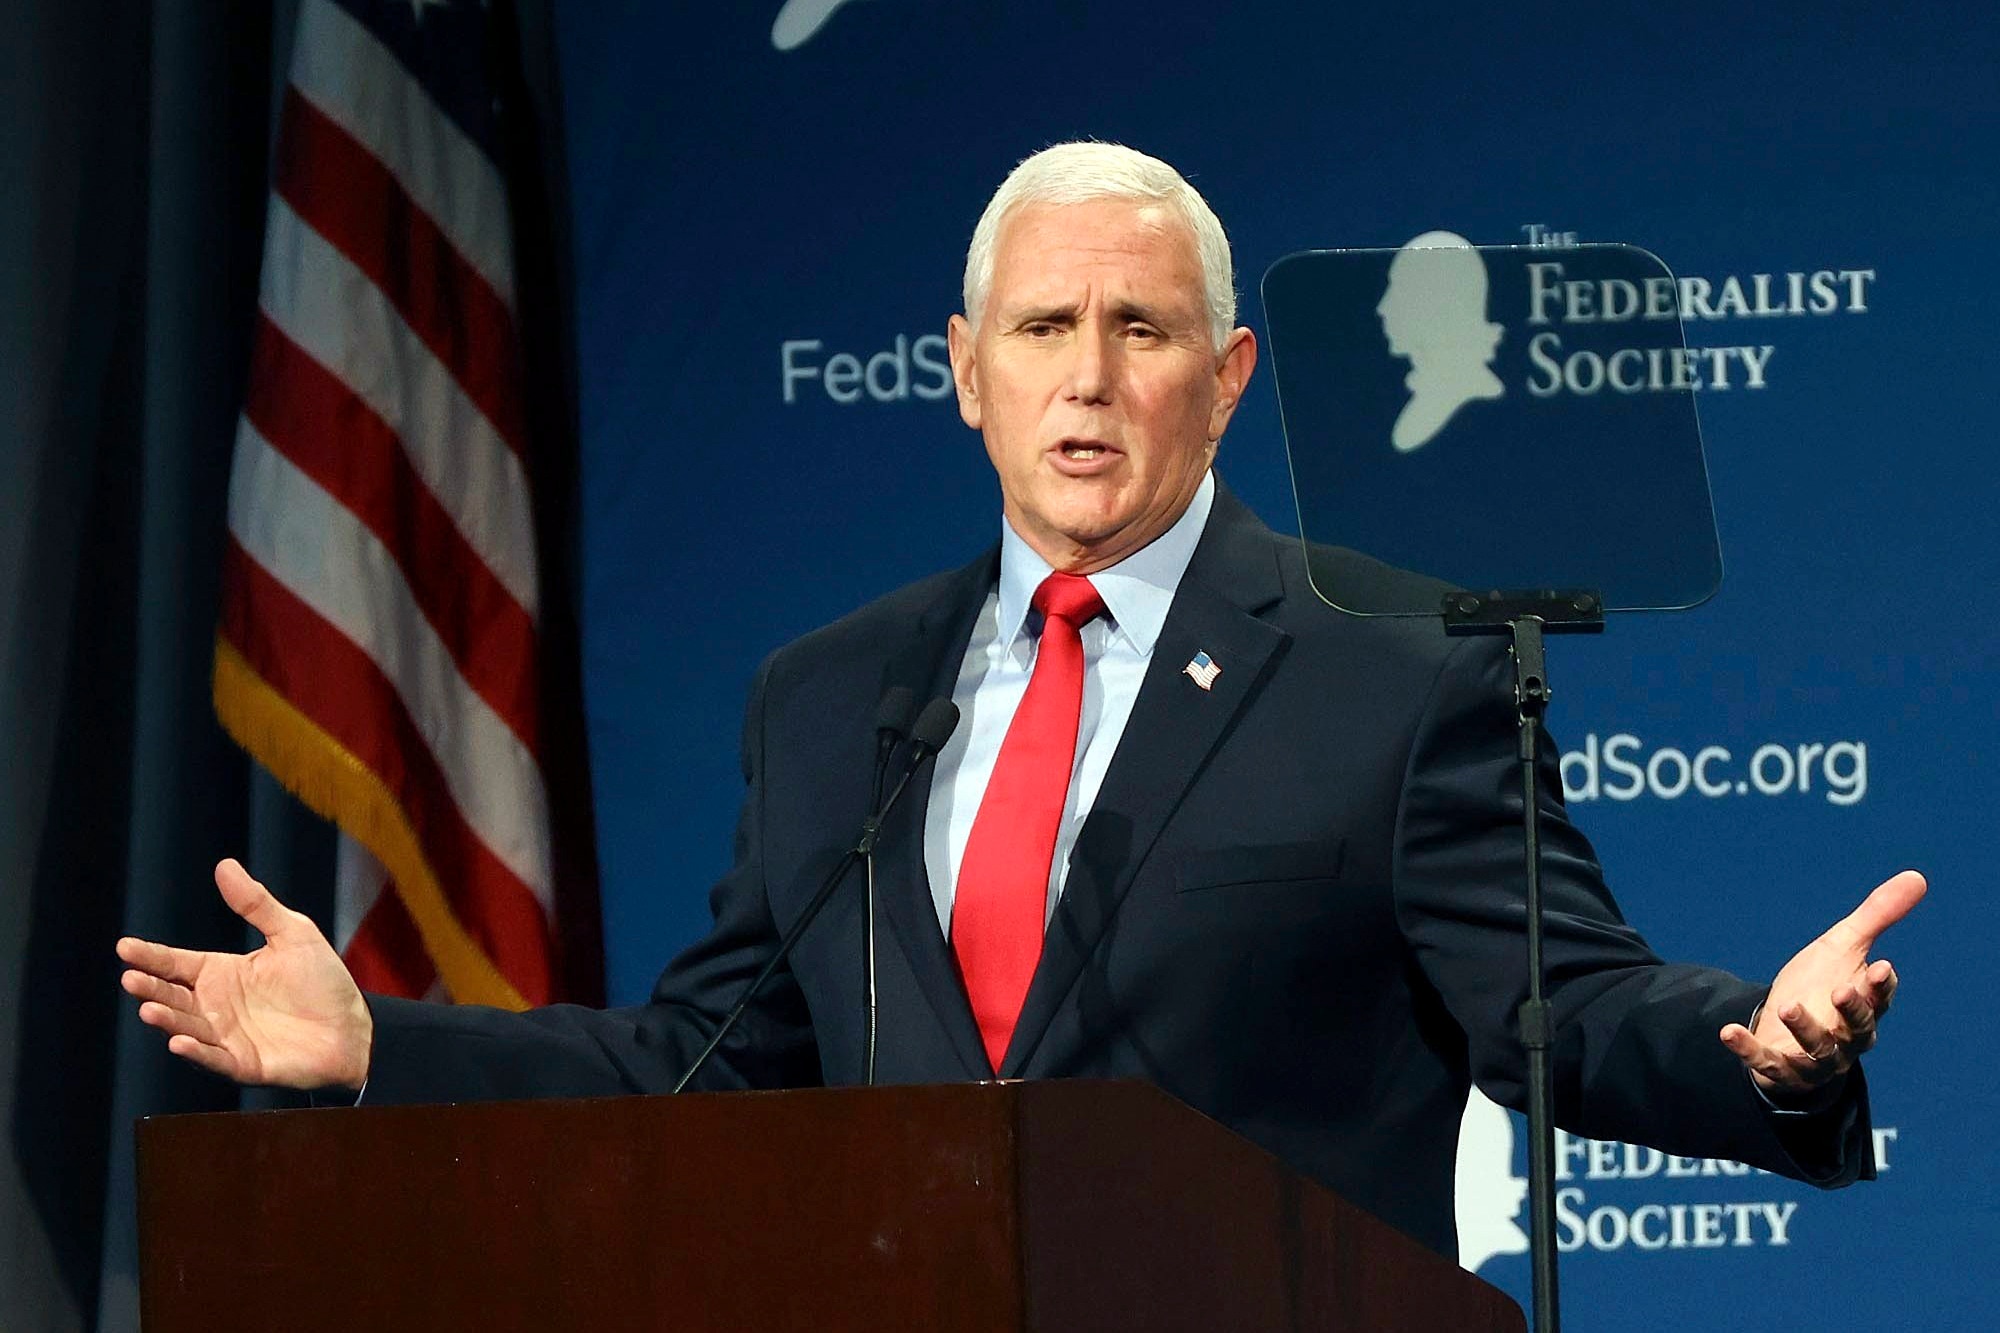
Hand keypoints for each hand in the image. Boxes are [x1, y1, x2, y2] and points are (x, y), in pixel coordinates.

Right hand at [117, 858, 372, 1088]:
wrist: (353, 1026)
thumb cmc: (322, 980)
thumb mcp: (292, 933)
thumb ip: (256, 904)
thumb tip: (224, 865)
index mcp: (221, 973)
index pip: (176, 963)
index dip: (150, 956)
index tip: (125, 947)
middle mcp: (215, 1005)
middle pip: (172, 996)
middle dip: (150, 988)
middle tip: (131, 978)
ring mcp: (225, 1036)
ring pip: (186, 1027)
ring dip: (167, 1020)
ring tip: (149, 1010)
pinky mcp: (242, 1063)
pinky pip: (214, 1059)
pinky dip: (196, 1053)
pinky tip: (179, 1043)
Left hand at [1719, 869, 1923, 1101]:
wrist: (1785, 1027)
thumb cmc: (1821, 984)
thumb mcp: (1843, 947)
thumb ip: (1876, 916)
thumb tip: (1917, 876)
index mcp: (1864, 1008)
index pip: (1879, 999)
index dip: (1880, 987)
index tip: (1881, 967)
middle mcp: (1847, 1038)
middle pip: (1857, 1030)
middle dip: (1851, 1011)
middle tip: (1841, 990)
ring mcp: (1815, 1058)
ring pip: (1818, 1051)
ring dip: (1805, 1030)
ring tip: (1788, 1006)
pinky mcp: (1781, 1068)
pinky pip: (1767, 1064)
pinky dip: (1749, 1050)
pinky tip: (1728, 1032)